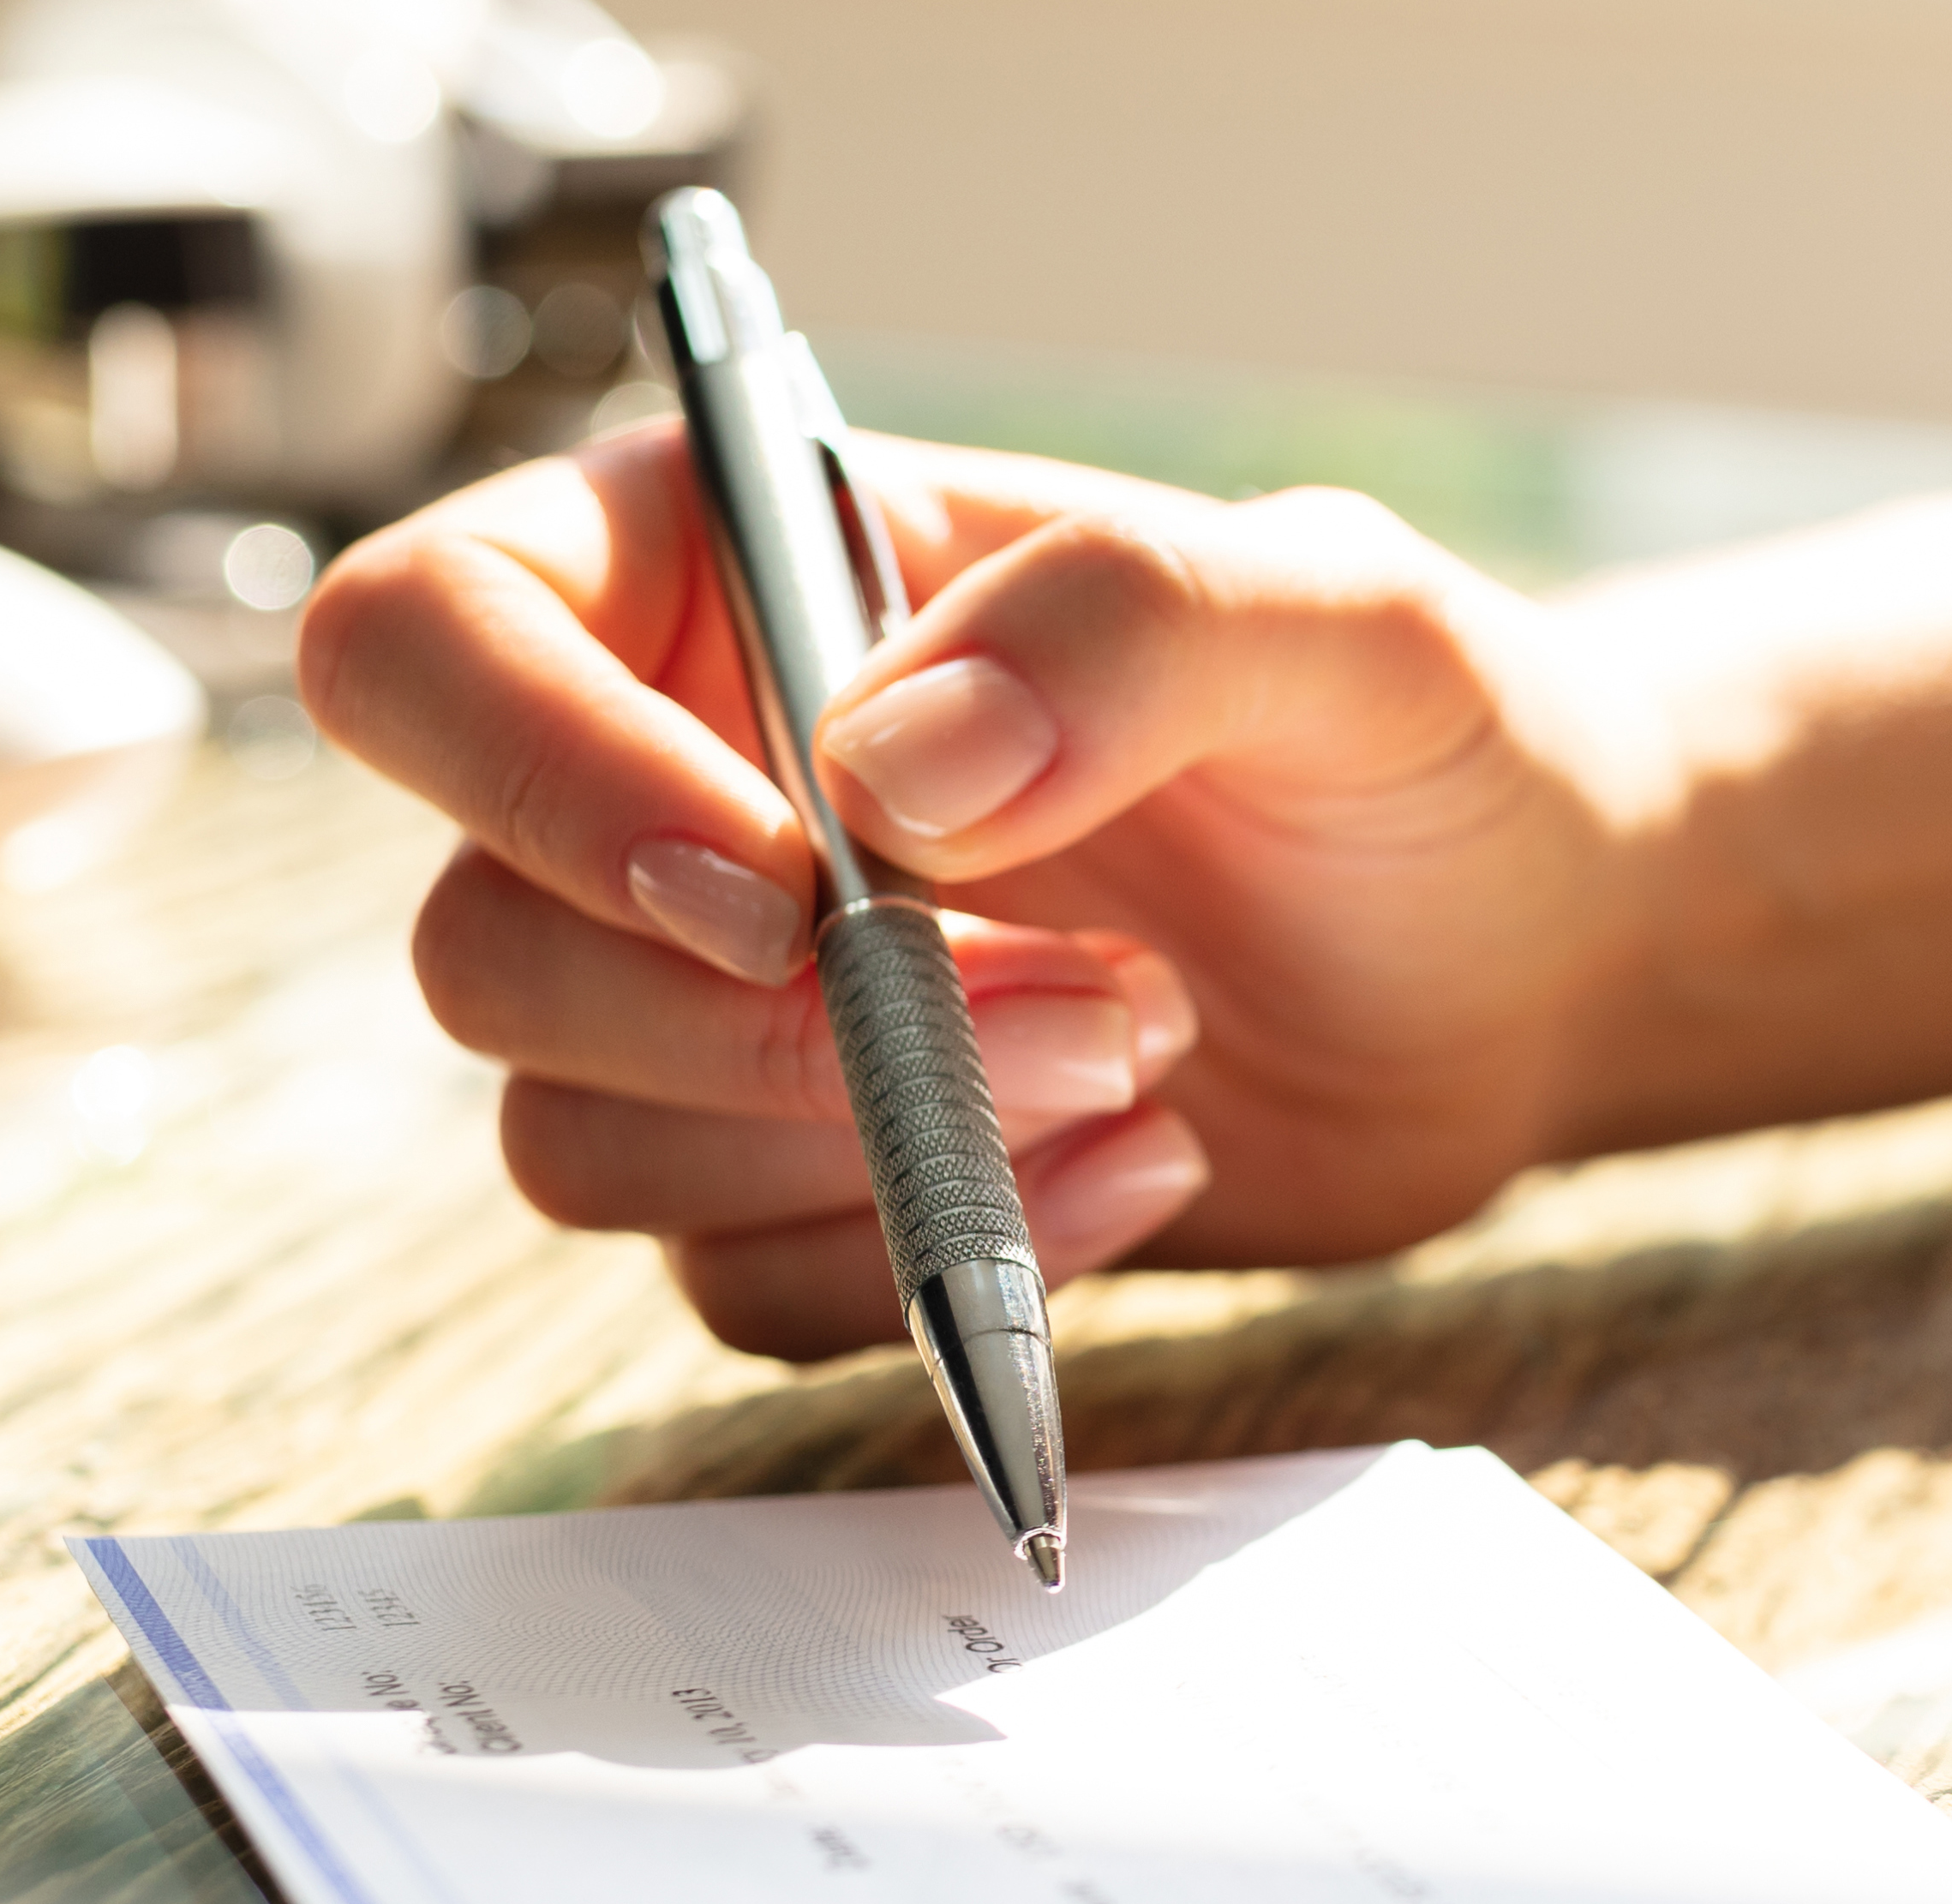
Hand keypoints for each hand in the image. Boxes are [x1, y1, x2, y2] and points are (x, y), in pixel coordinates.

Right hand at [302, 426, 1680, 1353]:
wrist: (1525, 959)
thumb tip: (886, 767)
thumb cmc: (1427, 743)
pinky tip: (1142, 1169)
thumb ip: (1123, 626)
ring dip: (859, 1148)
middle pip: (481, 951)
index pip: (426, 639)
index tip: (780, 883)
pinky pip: (734, 1283)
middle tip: (1085, 1000)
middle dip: (765, 1031)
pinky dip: (927, 1265)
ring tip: (1144, 1053)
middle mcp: (669, 785)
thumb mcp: (1342, 617)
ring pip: (576, 1144)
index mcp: (722, 572)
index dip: (534, 778)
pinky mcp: (808, 1183)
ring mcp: (718, 1005)